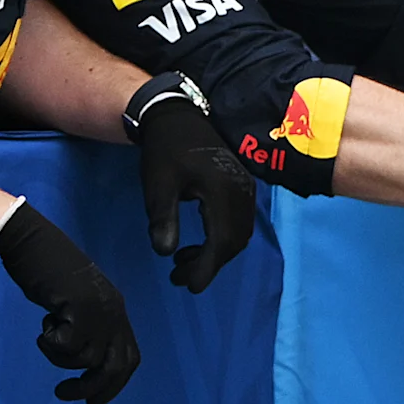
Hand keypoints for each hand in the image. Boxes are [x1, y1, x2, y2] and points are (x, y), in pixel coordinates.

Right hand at [0, 202, 139, 403]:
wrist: (30, 239)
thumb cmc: (47, 270)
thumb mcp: (75, 301)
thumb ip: (86, 325)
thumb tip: (88, 360)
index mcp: (117, 310)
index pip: (130, 357)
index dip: (115, 383)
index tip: (93, 399)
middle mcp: (115, 311)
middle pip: (116, 366)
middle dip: (93, 387)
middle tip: (65, 394)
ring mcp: (99, 308)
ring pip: (88, 359)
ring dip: (61, 358)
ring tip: (47, 336)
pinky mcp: (78, 306)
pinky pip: (68, 346)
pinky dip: (50, 344)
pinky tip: (43, 326)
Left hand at [128, 85, 259, 292]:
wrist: (178, 116)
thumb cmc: (165, 150)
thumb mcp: (157, 185)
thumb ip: (163, 218)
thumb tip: (165, 253)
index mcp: (223, 191)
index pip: (222, 240)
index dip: (207, 268)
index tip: (189, 287)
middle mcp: (242, 192)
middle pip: (234, 241)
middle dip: (209, 265)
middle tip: (179, 278)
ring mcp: (245, 190)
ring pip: (239, 234)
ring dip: (216, 254)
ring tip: (184, 262)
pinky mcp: (242, 187)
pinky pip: (239, 223)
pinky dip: (222, 240)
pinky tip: (200, 242)